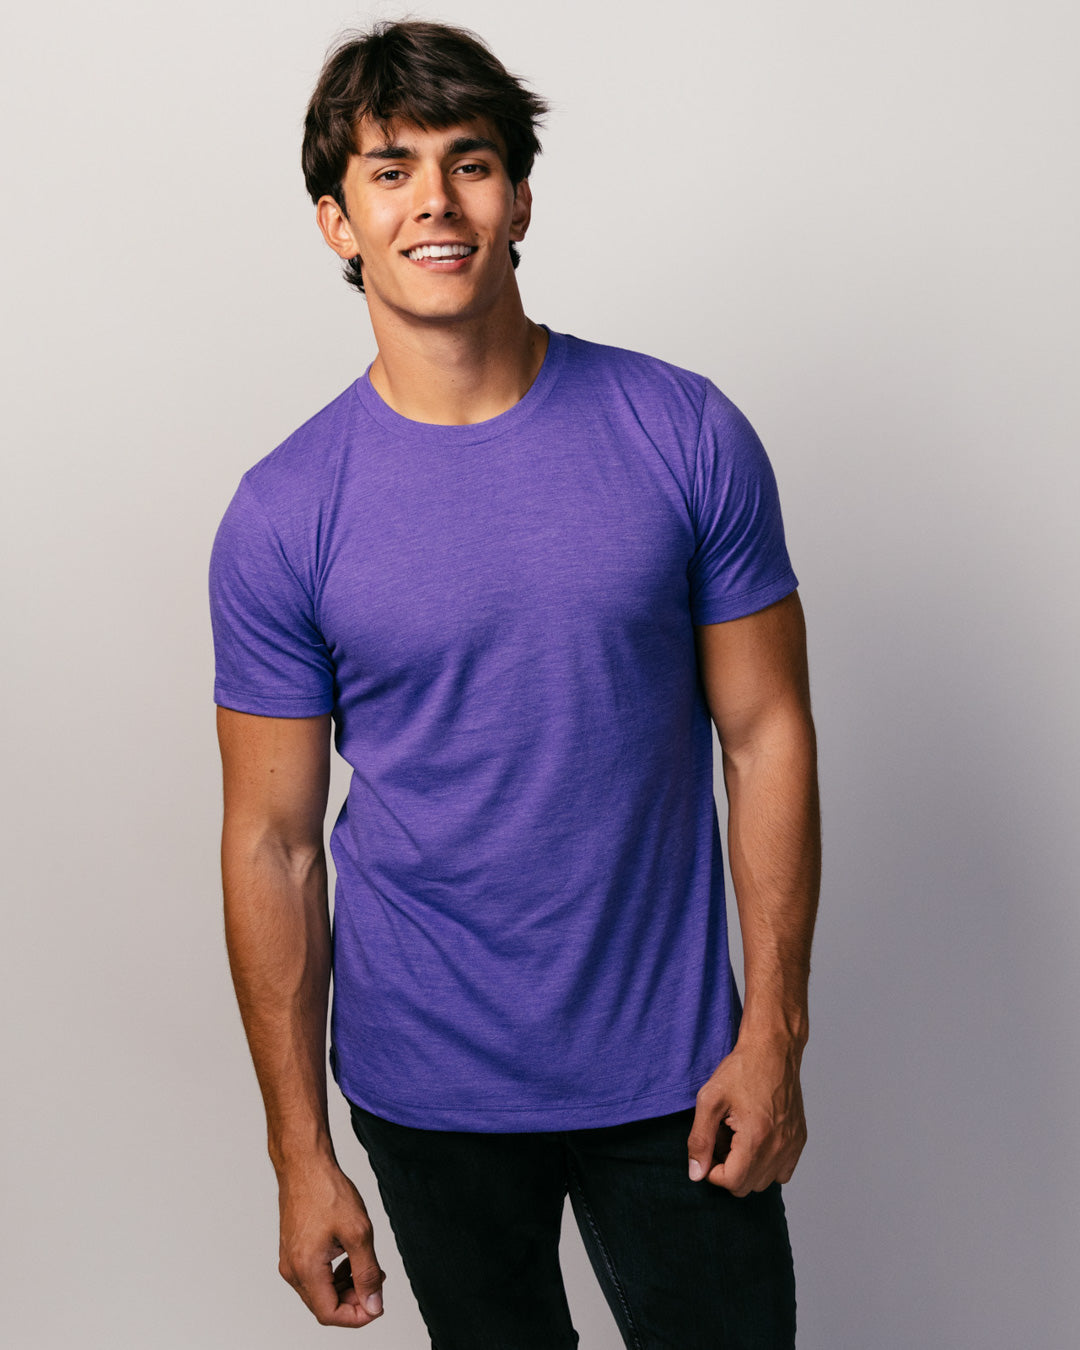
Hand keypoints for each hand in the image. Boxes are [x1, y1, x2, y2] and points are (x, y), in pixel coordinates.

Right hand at [277, 1159, 385, 1326]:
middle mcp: (292, 1270)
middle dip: (354, 1300)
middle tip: (377, 1281)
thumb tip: (374, 1305)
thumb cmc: (327, 1191)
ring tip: (368, 1267)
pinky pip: (315, 1276)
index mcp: (306, 1269)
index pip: (330, 1314)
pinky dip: (335, 1274)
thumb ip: (367, 1273)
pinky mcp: (293, 1250)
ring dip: (346, 1287)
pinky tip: (351, 1257)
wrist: (304, 1164)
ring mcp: (290, 1260)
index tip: (377, 1303)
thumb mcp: (358, 1232)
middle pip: (324, 1306)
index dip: (357, 1316)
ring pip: (320, 1292)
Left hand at [687, 1036, 806, 1196]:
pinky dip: (767, 1164)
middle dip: (728, 1169)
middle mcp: (779, 1147)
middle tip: (722, 1139)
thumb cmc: (740, 1070)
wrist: (772, 1049)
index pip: (731, 1183)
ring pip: (765, 1182)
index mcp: (756, 1138)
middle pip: (746, 1186)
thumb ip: (699, 1140)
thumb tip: (696, 1173)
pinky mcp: (799, 1140)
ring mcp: (792, 1145)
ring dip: (747, 1168)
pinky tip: (756, 1139)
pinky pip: (782, 1172)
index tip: (709, 1148)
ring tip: (739, 1137)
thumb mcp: (709, 1100)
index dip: (712, 1171)